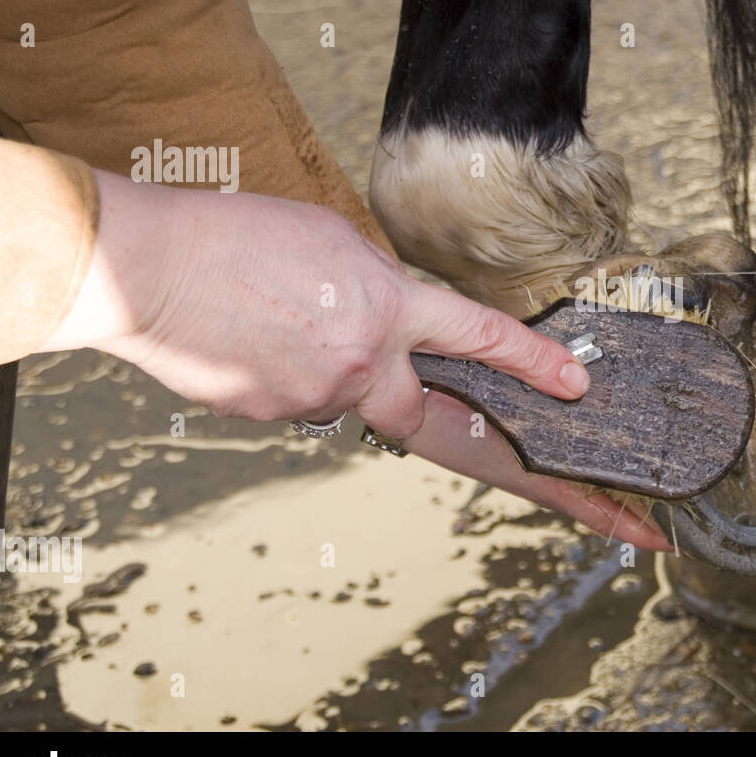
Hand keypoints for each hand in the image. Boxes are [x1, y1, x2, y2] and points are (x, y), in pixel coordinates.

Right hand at [39, 170, 671, 547]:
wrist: (138, 266)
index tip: (583, 393)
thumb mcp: (333, 241)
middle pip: (462, 432)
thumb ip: (385, 289)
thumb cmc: (233, 235)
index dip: (537, 365)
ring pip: (376, 406)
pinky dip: (310, 373)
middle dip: (546, 480)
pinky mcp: (281, 417)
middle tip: (617, 521)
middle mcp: (367, 364)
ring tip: (305, 324)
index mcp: (388, 305)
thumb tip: (403, 326)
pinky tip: (267, 335)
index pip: (483, 338)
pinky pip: (320, 402)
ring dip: (370, 380)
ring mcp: (323, 398)